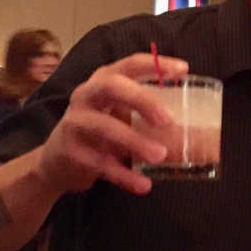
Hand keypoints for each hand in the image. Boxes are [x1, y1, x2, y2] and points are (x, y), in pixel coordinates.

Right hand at [34, 53, 187, 195]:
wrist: (57, 162)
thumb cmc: (101, 131)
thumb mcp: (121, 114)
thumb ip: (147, 113)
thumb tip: (194, 124)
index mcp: (104, 81)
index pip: (130, 64)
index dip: (156, 64)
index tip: (183, 69)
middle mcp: (86, 95)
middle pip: (112, 87)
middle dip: (142, 100)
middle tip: (168, 120)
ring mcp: (75, 122)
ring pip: (105, 127)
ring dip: (135, 142)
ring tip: (160, 155)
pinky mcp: (70, 151)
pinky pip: (101, 163)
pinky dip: (124, 176)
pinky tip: (144, 185)